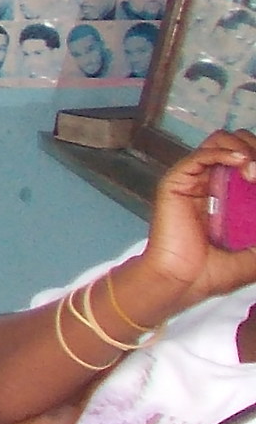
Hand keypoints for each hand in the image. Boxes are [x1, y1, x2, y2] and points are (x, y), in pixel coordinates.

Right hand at [132, 130, 255, 313]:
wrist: (182, 282)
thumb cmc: (212, 272)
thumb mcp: (253, 252)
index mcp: (226, 195)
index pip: (247, 162)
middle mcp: (209, 182)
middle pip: (236, 144)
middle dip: (255, 149)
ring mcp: (192, 180)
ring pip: (220, 141)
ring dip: (244, 148)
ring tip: (255, 168)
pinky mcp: (177, 181)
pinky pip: (201, 155)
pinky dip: (224, 153)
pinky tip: (243, 163)